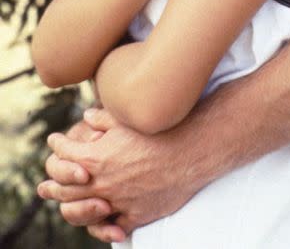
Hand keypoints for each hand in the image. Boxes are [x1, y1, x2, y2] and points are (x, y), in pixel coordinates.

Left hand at [38, 107, 194, 241]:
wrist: (191, 152)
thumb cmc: (161, 130)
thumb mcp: (128, 119)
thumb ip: (103, 118)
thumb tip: (86, 116)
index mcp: (96, 157)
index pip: (64, 153)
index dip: (57, 146)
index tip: (54, 141)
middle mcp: (102, 183)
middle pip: (65, 190)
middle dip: (52, 185)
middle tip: (44, 186)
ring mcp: (117, 202)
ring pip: (84, 212)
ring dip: (71, 209)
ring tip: (64, 206)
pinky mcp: (135, 216)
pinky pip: (111, 228)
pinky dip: (103, 226)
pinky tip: (101, 220)